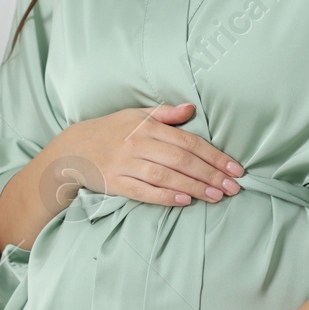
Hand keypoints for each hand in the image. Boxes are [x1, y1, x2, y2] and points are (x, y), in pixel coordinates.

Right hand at [54, 103, 243, 206]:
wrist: (73, 149)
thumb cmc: (111, 131)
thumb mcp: (136, 115)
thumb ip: (166, 114)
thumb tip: (191, 108)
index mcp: (148, 127)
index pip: (189, 142)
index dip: (215, 156)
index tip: (235, 168)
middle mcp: (138, 144)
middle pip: (182, 161)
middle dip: (211, 174)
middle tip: (233, 187)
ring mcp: (126, 165)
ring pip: (166, 177)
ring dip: (194, 187)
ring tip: (216, 196)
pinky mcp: (116, 183)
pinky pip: (144, 192)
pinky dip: (165, 196)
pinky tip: (185, 200)